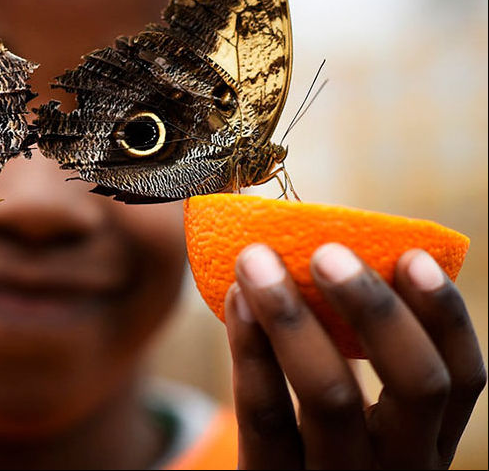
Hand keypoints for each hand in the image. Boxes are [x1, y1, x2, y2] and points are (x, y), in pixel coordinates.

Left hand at [225, 242, 485, 468]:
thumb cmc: (309, 447)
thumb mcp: (355, 425)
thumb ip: (358, 358)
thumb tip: (335, 253)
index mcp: (426, 445)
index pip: (462, 379)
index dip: (445, 315)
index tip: (412, 256)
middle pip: (416, 386)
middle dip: (376, 309)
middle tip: (327, 252)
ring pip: (331, 396)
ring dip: (293, 316)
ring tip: (257, 261)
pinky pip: (266, 415)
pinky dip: (251, 350)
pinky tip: (237, 300)